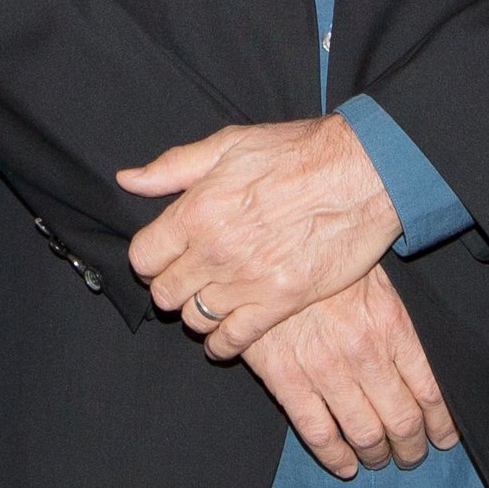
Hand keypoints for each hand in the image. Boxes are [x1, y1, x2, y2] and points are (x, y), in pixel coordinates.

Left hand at [119, 114, 401, 358]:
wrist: (359, 173)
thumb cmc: (295, 152)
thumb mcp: (228, 144)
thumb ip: (173, 167)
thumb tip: (129, 180)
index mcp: (196, 211)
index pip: (143, 257)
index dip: (148, 259)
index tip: (162, 256)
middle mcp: (214, 251)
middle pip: (164, 292)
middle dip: (168, 286)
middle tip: (185, 279)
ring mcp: (247, 280)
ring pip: (194, 318)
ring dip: (195, 312)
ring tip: (208, 301)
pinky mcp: (280, 302)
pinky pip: (234, 340)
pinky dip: (222, 343)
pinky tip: (224, 336)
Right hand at [243, 268, 459, 478]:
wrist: (263, 250)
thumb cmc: (323, 261)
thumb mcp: (375, 276)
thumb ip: (398, 321)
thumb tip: (423, 361)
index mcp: (392, 325)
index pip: (431, 392)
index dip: (441, 424)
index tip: (443, 438)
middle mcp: (364, 353)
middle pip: (402, 421)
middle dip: (411, 448)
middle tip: (411, 456)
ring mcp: (325, 370)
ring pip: (365, 434)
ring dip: (377, 455)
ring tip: (379, 460)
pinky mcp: (287, 381)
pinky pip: (319, 435)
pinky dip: (335, 457)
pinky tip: (345, 465)